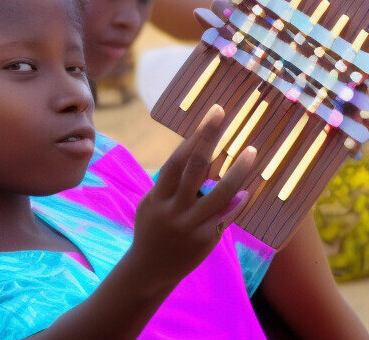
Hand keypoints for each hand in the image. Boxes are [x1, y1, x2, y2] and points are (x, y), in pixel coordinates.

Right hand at [131, 104, 256, 291]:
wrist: (149, 270)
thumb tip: (195, 162)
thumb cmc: (151, 229)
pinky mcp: (205, 240)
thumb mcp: (152, 204)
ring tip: (251, 151)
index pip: (176, 161)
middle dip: (208, 137)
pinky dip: (237, 203)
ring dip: (238, 171)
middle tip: (223, 113)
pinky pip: (226, 216)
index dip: (194, 137)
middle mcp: (173, 209)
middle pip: (194, 168)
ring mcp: (191, 225)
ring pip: (219, 193)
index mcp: (157, 196)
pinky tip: (248, 191)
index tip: (211, 115)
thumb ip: (170, 186)